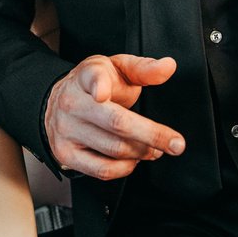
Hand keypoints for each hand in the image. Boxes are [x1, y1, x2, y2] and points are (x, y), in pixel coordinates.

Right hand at [44, 55, 184, 179]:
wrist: (61, 101)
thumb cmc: (96, 84)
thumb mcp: (118, 69)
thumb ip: (144, 68)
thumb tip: (169, 66)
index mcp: (87, 75)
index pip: (91, 78)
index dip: (98, 85)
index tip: (102, 93)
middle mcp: (72, 102)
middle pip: (116, 122)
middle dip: (152, 135)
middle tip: (176, 144)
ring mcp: (66, 129)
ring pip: (114, 148)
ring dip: (142, 152)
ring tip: (154, 149)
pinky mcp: (65, 153)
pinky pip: (102, 170)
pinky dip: (125, 168)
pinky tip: (133, 159)